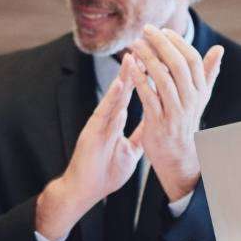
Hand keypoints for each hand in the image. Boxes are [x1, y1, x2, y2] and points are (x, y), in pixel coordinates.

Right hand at [36, 70, 142, 240]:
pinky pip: (104, 112)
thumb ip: (140, 136)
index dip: (144, 79)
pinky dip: (112, 97)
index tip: (156, 61)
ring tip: (134, 57)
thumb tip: (153, 125)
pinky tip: (121, 83)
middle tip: (146, 49)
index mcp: (116, 122)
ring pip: (115, 96)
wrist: (84, 191)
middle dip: (135, 70)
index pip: (133, 96)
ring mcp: (100, 123)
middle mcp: (108, 118)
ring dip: (124, 77)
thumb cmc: (104, 173)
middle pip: (124, 89)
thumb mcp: (130, 153)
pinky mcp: (92, 131)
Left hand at [123, 26, 222, 202]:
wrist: (178, 157)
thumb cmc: (186, 121)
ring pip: (162, 78)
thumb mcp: (200, 97)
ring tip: (135, 44)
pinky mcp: (158, 122)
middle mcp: (190, 100)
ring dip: (147, 57)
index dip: (177, 42)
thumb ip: (208, 72)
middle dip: (161, 44)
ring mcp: (175, 111)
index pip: (192, 59)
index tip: (161, 30)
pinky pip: (147, 95)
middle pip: (177, 65)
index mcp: (199, 91)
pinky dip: (138, 78)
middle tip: (145, 29)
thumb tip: (220, 49)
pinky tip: (129, 65)